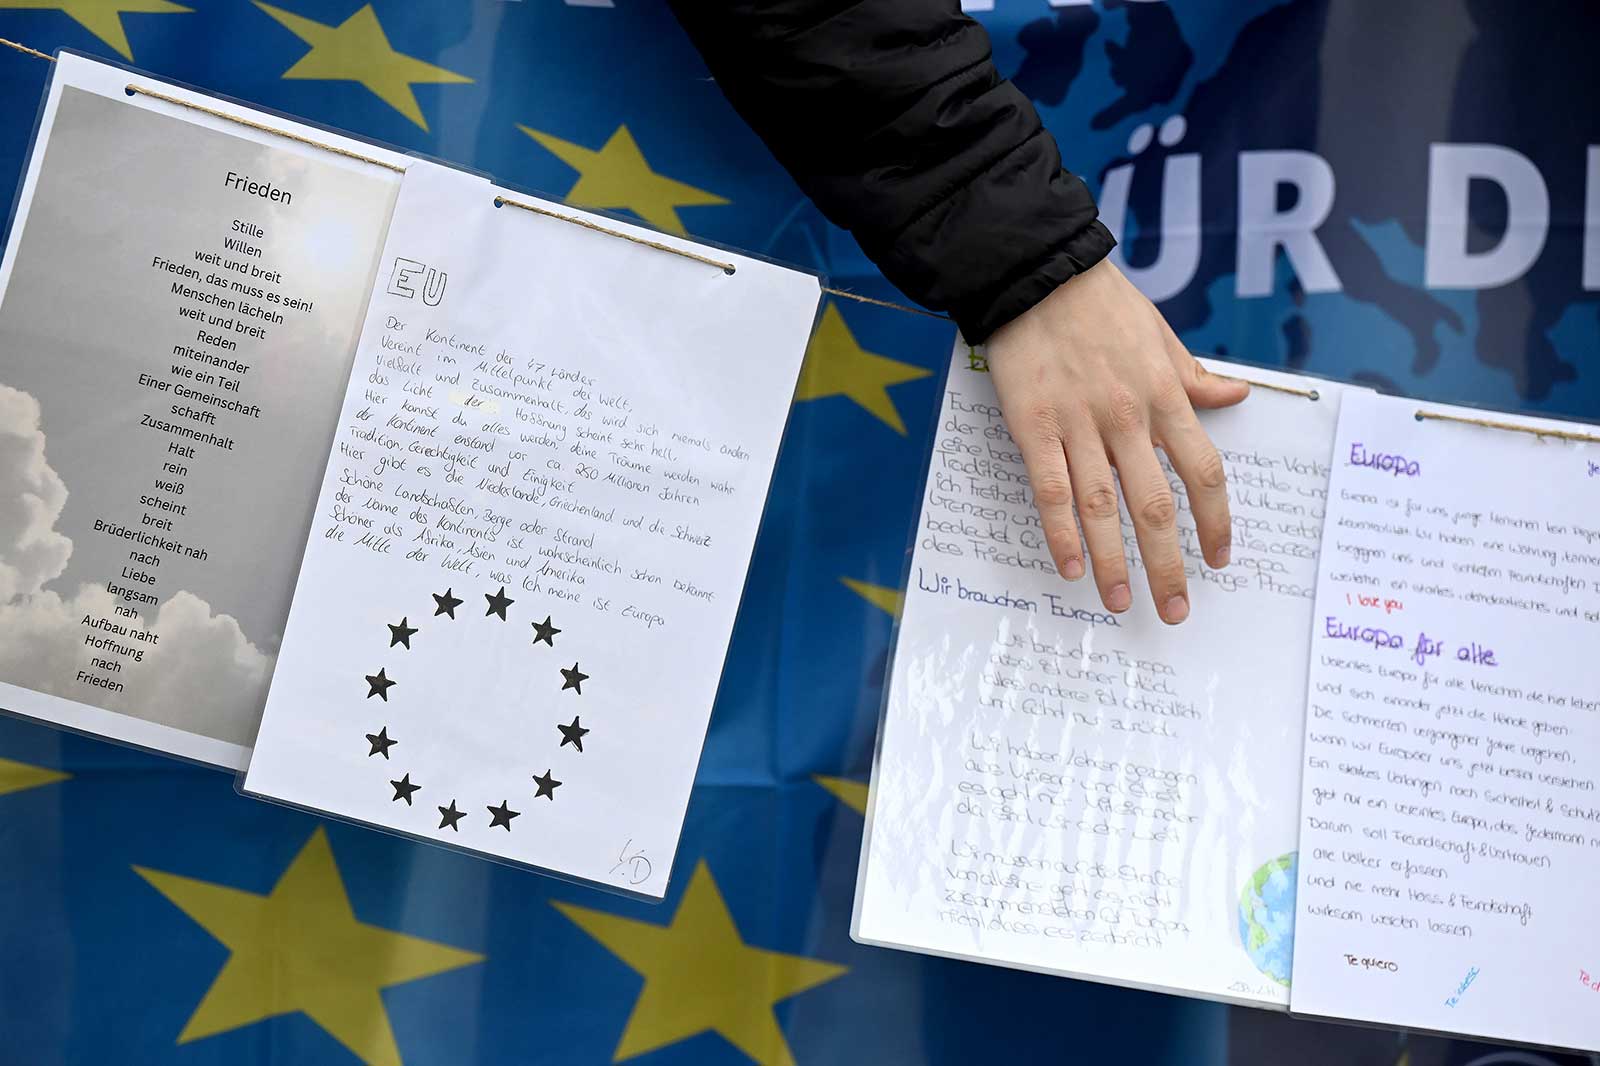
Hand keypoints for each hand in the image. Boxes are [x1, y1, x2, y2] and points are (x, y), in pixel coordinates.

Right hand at [985, 259, 1247, 623]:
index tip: (1219, 559)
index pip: (1202, 472)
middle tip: (1175, 609)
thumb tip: (1235, 395)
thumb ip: (1193, 376)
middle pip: (1154, 505)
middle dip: (1167, 564)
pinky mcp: (1033, 427)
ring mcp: (1078, 424)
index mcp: (1164, 395)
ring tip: (1118, 603)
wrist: (1037, 274)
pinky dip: (1061, 533)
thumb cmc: (1100, 302)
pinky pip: (1050, 489)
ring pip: (1101, 507)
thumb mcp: (1160, 333)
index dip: (1215, 522)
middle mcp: (1127, 417)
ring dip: (1113, 562)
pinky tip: (1071, 567)